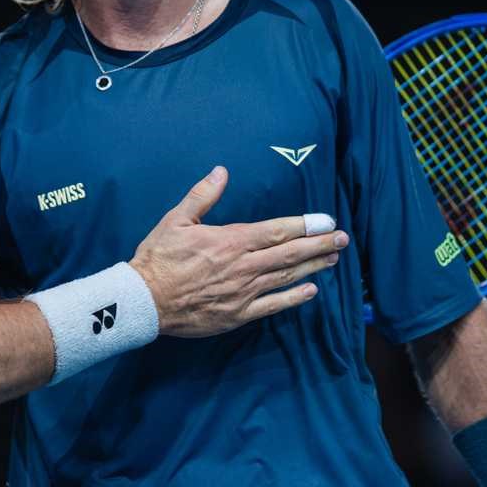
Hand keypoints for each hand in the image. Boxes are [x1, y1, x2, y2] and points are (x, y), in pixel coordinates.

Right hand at [131, 166, 346, 337]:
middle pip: (289, 253)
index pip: (277, 231)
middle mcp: (243, 266)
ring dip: (312, 267)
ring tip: (333, 258)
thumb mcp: (176, 219)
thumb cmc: (158, 257)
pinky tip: (310, 291)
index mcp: (230, 241)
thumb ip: (202, 195)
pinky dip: (293, 298)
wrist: (144, 300)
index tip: (326, 221)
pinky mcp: (237, 315)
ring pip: (286, 277)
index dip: (305, 225)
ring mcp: (243, 293)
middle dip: (319, 245)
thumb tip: (222, 171)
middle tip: (342, 239)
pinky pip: (272, 306)